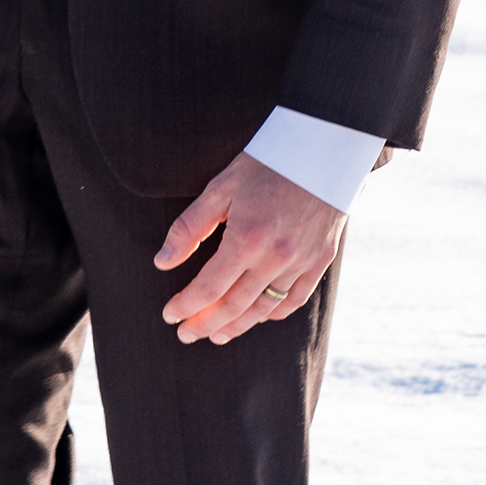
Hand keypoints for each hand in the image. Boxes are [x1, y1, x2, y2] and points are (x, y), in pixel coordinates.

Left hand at [155, 151, 344, 345]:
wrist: (322, 150)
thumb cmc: (267, 164)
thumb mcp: (221, 187)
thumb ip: (190, 227)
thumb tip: (163, 261)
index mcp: (247, 239)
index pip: (209, 287)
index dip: (186, 305)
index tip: (170, 315)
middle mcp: (276, 257)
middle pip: (234, 306)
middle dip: (205, 324)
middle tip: (186, 334)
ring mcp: (301, 262)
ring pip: (264, 308)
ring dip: (237, 326)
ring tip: (216, 334)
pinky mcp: (320, 260)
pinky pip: (294, 299)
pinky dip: (273, 313)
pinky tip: (256, 317)